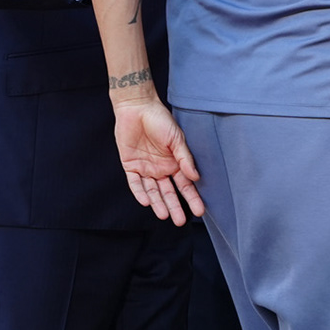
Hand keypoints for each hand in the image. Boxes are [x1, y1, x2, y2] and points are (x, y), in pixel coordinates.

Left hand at [111, 99, 203, 224]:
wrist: (137, 108)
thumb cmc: (160, 119)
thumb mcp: (177, 138)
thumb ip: (185, 158)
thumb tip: (195, 177)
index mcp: (175, 163)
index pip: (185, 185)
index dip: (192, 198)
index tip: (199, 211)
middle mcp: (161, 169)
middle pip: (169, 192)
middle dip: (176, 206)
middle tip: (181, 221)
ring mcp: (146, 169)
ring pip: (153, 191)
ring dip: (159, 203)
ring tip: (165, 216)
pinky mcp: (130, 166)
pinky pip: (135, 184)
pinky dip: (140, 193)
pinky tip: (147, 202)